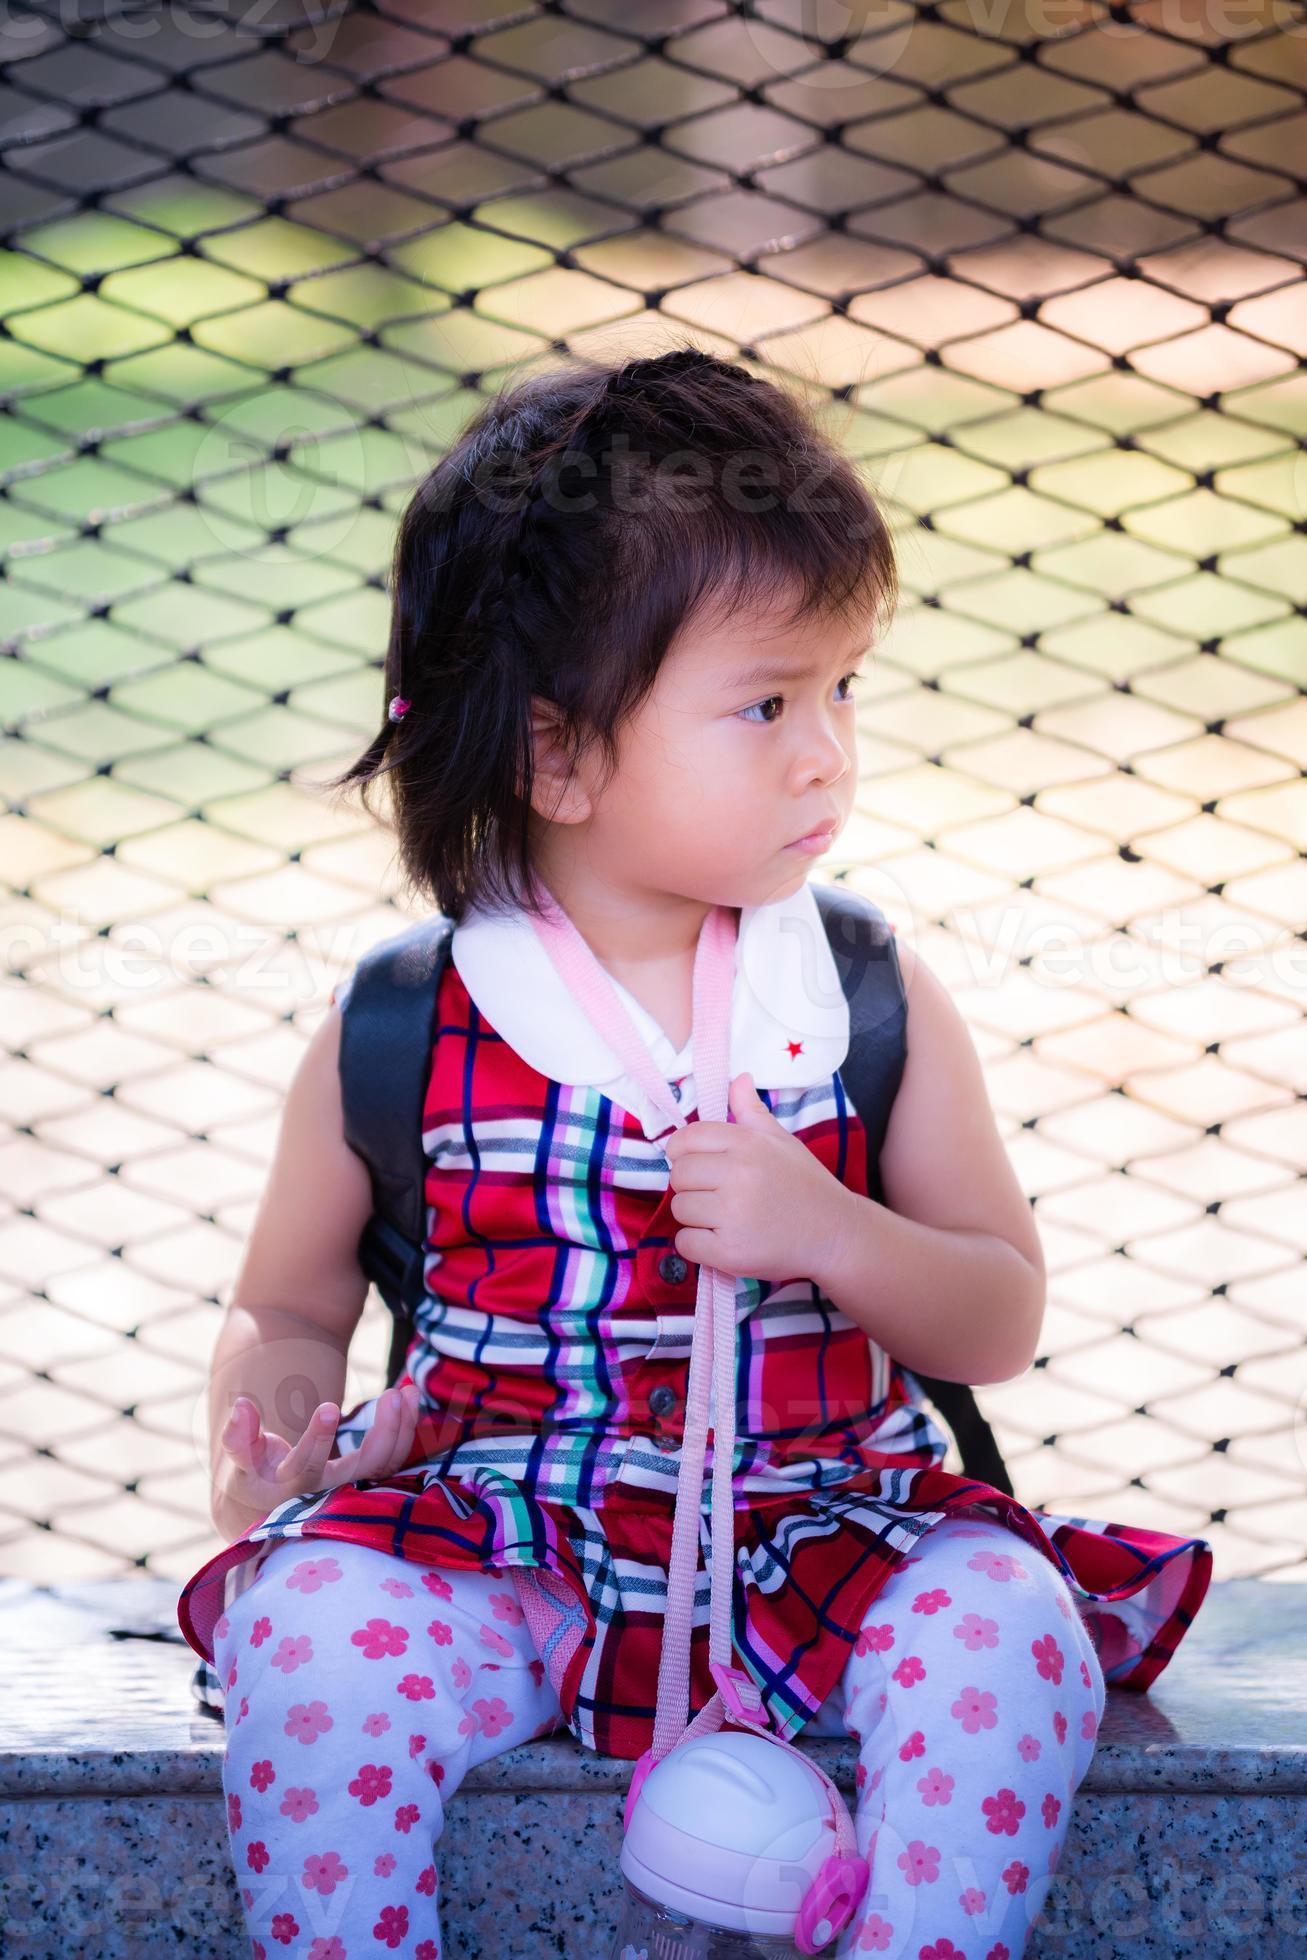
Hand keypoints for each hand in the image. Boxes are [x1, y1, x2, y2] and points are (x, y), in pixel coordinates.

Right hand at [214, 1381, 421, 1536]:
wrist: (271, 1503)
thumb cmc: (252, 1475)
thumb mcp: (240, 1458)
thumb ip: (238, 1436)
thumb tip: (241, 1406)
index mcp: (290, 1488)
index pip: (306, 1467)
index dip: (318, 1439)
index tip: (331, 1407)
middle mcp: (326, 1492)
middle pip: (362, 1468)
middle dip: (382, 1433)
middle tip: (392, 1396)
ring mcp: (351, 1486)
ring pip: (385, 1464)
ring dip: (402, 1428)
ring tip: (408, 1391)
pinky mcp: (367, 1477)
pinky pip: (394, 1457)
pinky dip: (407, 1429)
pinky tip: (412, 1398)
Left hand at [662, 1072, 852, 1284]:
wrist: (836, 1235)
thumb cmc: (806, 1184)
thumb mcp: (782, 1140)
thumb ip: (752, 1110)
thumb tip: (739, 1078)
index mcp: (748, 1144)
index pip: (686, 1139)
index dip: (682, 1151)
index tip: (695, 1163)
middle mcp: (739, 1176)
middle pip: (679, 1175)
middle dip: (691, 1185)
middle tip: (718, 1195)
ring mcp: (733, 1215)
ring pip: (679, 1209)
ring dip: (695, 1216)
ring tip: (726, 1217)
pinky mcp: (730, 1252)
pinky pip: (684, 1243)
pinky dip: (697, 1245)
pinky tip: (725, 1239)